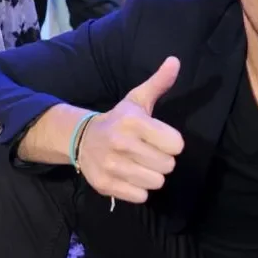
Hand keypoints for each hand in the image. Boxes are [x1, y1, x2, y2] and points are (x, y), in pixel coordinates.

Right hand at [78, 57, 184, 203]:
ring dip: (152, 175)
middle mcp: (122, 144)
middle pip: (168, 165)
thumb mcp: (138, 99)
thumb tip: (175, 61)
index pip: (176, 144)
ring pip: (156, 182)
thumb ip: (159, 82)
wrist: (81, 139)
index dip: (172, 143)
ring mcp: (112, 166)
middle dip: (162, 160)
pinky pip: (141, 196)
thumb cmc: (119, 119)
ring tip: (140, 164)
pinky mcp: (106, 185)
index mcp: (134, 122)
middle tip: (149, 152)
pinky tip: (130, 176)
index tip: (161, 138)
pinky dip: (139, 189)